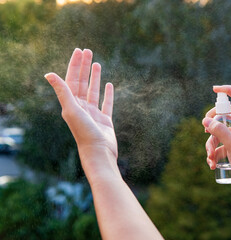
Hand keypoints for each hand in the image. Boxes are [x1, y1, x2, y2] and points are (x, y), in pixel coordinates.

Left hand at [44, 48, 117, 174]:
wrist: (99, 152)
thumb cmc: (84, 132)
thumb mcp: (72, 110)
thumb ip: (63, 91)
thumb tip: (49, 74)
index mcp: (72, 104)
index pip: (72, 79)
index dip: (75, 65)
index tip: (79, 51)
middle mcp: (81, 107)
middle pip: (83, 82)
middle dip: (85, 66)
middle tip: (88, 51)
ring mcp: (93, 113)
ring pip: (94, 91)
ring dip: (95, 77)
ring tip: (98, 64)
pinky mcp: (105, 120)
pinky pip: (106, 104)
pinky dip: (108, 94)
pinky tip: (109, 85)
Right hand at [202, 85, 230, 187]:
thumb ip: (219, 131)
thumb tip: (206, 120)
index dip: (229, 89)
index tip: (215, 89)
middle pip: (224, 113)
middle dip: (212, 120)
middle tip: (205, 128)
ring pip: (219, 130)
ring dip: (211, 143)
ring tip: (210, 157)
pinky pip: (220, 143)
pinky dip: (214, 152)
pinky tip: (212, 164)